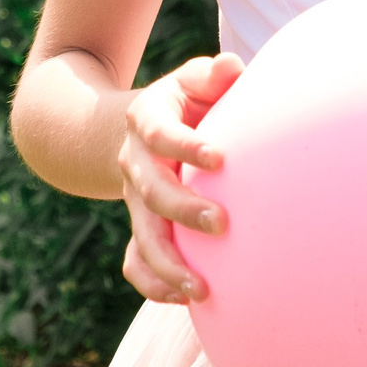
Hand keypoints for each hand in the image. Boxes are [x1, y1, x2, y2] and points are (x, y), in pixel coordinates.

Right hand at [118, 51, 242, 304]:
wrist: (140, 129)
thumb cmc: (186, 101)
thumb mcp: (193, 80)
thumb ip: (212, 75)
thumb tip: (231, 67)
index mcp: (146, 121)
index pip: (161, 134)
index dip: (186, 146)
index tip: (220, 158)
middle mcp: (135, 163)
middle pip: (152, 193)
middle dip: (184, 211)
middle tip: (222, 224)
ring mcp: (135, 201)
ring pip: (142, 237)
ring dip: (169, 265)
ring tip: (202, 288)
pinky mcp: (140, 227)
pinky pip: (136, 262)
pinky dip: (154, 284)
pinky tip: (186, 299)